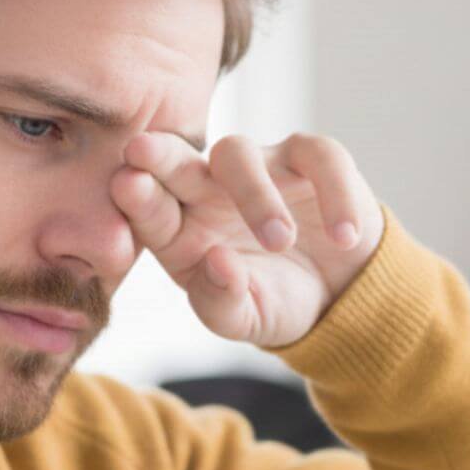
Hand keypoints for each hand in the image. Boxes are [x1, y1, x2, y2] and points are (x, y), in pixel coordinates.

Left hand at [110, 131, 384, 348]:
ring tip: (279, 242)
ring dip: (254, 195)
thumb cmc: (276, 302)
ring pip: (239, 155)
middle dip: (159, 155)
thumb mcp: (245, 319)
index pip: (150, 208)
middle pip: (178, 162)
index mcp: (181, 230)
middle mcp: (209, 190)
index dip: (138, 197)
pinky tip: (343, 237)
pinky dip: (333, 195)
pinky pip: (318, 159)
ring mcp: (260, 167)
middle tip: (141, 150)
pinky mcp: (311, 159)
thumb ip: (221, 301)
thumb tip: (217, 262)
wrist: (341, 295)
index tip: (126, 184)